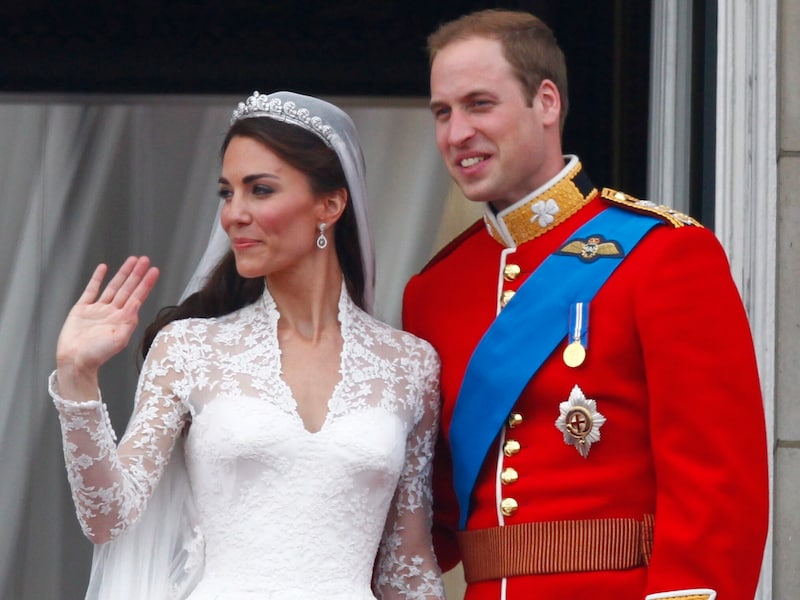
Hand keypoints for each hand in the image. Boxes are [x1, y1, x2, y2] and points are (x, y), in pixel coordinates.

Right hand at [56, 256, 159, 399]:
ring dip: (123, 273)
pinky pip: (91, 290)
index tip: (154, 270)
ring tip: (132, 260)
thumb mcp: (119, 339)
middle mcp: (113, 312)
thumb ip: (128, 323)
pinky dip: (97, 279)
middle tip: (145, 259)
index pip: (138, 296)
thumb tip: (136, 310)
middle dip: (137, 273)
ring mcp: (98, 309)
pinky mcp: (82, 309)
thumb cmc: (97, 354)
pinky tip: (104, 268)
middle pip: (128, 288)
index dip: (146, 283)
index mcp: (123, 319)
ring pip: (113, 286)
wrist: (75, 361)